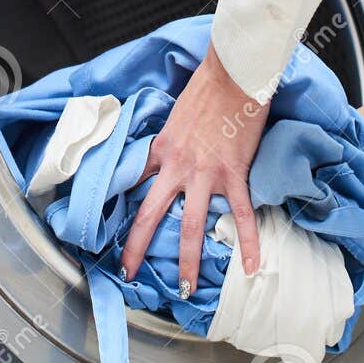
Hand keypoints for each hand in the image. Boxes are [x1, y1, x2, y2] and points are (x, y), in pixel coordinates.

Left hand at [120, 45, 266, 291]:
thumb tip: (171, 150)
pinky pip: (242, 216)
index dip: (121, 205)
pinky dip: (248, 243)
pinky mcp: (234, 175)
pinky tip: (252, 267)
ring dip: (188, 261)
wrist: (233, 74)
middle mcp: (177, 167)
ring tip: (186, 289)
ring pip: (191, 226)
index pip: (134, 182)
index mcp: (161, 150)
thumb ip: (172, 138)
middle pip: (151, 215)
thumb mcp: (175, 114)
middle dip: (138, 248)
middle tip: (130, 273)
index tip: (111, 227)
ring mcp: (206, 174)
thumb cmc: (207, 86)